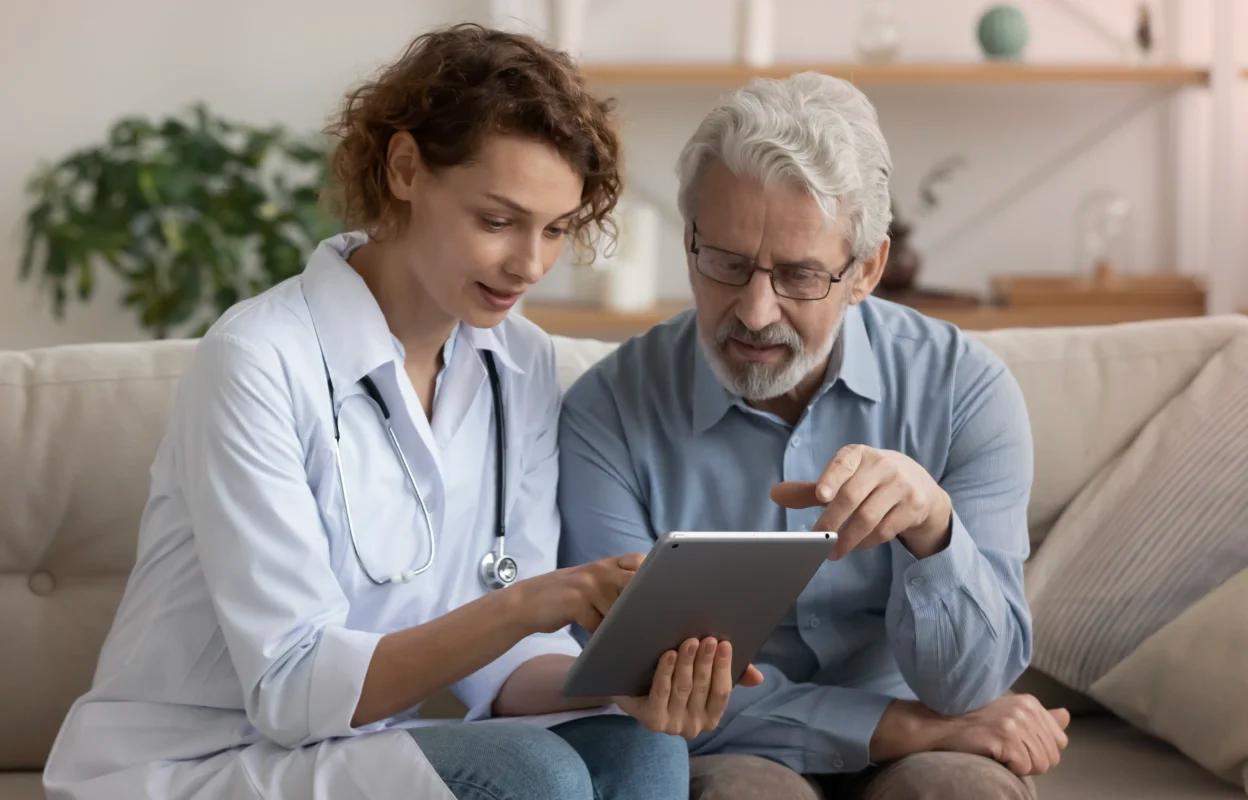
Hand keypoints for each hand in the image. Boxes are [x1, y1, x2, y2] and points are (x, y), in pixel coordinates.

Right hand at [512, 554, 644, 633]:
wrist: (526, 602)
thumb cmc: (565, 596)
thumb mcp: (590, 581)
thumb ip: (614, 583)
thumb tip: (650, 601)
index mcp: (605, 564)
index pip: (639, 561)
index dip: (652, 576)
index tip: (662, 593)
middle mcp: (598, 570)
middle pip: (634, 584)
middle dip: (643, 603)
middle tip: (652, 620)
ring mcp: (587, 585)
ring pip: (618, 609)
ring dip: (621, 625)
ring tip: (626, 637)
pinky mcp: (576, 603)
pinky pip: (599, 624)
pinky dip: (601, 636)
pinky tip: (600, 641)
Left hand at [613, 637, 764, 738]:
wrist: (632, 689)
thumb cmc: (675, 679)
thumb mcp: (703, 677)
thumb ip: (732, 676)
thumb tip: (758, 677)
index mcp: (710, 717)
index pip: (722, 692)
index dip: (724, 667)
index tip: (725, 644)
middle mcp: (693, 726)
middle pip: (702, 688)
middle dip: (706, 661)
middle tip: (708, 638)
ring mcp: (671, 725)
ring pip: (683, 688)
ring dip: (688, 663)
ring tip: (690, 641)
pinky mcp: (651, 719)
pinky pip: (661, 693)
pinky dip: (666, 672)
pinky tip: (669, 654)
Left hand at [771, 444, 952, 559]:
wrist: (918, 484)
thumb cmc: (868, 481)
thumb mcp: (843, 479)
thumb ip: (810, 490)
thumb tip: (775, 494)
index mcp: (858, 455)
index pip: (842, 463)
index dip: (831, 478)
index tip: (820, 496)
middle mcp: (882, 465)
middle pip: (852, 496)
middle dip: (831, 521)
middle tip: (815, 539)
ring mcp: (901, 485)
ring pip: (869, 517)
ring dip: (847, 539)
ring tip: (832, 552)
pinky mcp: (914, 505)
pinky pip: (885, 530)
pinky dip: (866, 541)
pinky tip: (855, 546)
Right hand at [931, 694, 1070, 776]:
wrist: (939, 725)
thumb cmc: (974, 723)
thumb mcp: (1010, 714)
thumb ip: (1040, 718)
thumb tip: (1066, 715)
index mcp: (1030, 703)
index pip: (1060, 742)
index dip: (1040, 751)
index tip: (1017, 746)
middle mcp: (1026, 710)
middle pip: (1052, 757)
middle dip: (1030, 762)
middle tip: (1005, 751)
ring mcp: (1015, 722)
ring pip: (1040, 765)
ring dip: (1020, 767)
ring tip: (999, 753)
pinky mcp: (1004, 737)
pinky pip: (1023, 768)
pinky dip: (1009, 769)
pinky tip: (993, 755)